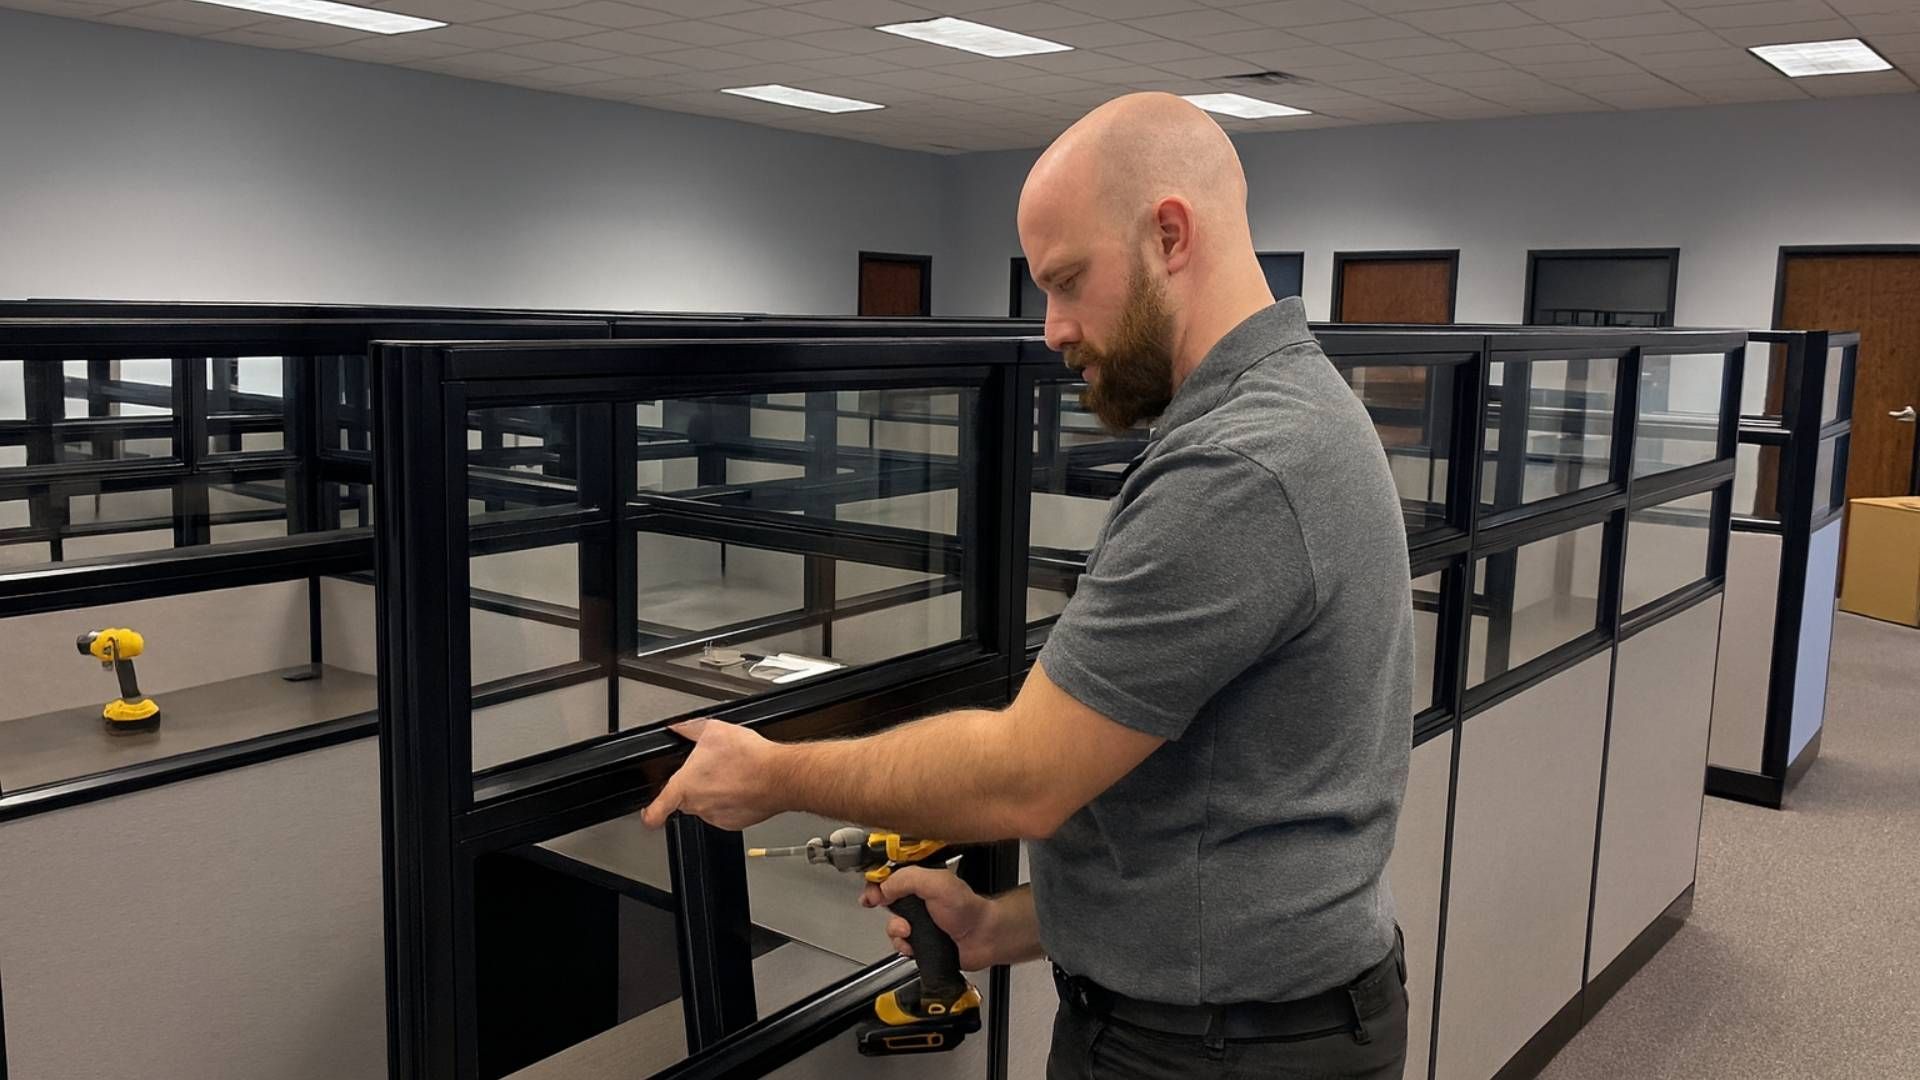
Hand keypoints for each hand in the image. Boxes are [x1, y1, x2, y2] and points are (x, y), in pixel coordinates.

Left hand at [641, 719, 784, 830]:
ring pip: (707, 805)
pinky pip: (726, 812)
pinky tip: (742, 785)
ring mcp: (716, 816)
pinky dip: (732, 801)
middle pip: (686, 800)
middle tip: (712, 770)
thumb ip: (688, 729)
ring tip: (731, 774)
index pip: (655, 812)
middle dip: (695, 786)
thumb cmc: (749, 757)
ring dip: (715, 792)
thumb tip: (677, 727)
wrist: (779, 776)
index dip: (649, 813)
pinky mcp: (735, 822)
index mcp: (685, 786)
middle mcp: (698, 805)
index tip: (648, 813)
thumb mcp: (713, 730)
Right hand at [861, 866, 999, 972]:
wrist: (982, 938)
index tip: (871, 894)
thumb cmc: (967, 909)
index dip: (876, 884)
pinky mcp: (920, 942)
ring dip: (896, 930)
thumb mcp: (935, 883)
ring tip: (908, 931)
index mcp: (921, 881)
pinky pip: (900, 945)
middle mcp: (918, 900)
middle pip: (886, 902)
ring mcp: (919, 922)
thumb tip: (882, 887)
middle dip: (883, 909)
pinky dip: (903, 946)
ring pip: (892, 926)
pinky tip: (912, 945)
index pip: (890, 877)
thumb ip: (906, 880)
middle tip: (888, 911)